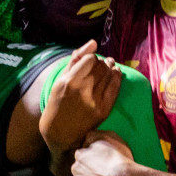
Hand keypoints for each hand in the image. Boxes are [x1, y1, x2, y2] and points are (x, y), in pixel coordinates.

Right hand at [40, 41, 122, 166]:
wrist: (61, 133)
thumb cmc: (57, 103)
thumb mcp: (60, 80)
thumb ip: (76, 59)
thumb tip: (93, 42)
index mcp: (69, 81)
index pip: (90, 59)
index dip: (91, 58)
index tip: (88, 62)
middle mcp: (83, 90)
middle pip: (101, 66)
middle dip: (101, 63)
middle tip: (98, 65)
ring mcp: (95, 101)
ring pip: (109, 74)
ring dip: (109, 68)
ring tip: (107, 67)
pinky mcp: (104, 109)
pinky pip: (116, 87)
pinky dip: (117, 77)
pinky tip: (115, 73)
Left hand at [71, 131, 135, 175]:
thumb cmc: (119, 159)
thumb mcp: (108, 137)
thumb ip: (94, 136)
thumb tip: (86, 139)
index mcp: (80, 154)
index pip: (82, 156)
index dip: (93, 160)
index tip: (102, 164)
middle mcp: (75, 168)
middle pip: (80, 170)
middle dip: (89, 172)